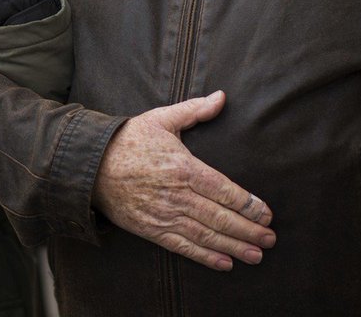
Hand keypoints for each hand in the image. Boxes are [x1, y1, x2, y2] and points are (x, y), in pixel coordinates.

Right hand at [92, 91, 274, 270]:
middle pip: (220, 217)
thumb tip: (222, 97)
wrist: (91, 165)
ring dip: (234, 247)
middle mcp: (177, 195)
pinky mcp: (151, 229)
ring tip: (256, 254)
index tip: (267, 214)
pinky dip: (205, 257)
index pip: (225, 190)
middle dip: (248, 230)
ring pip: (206, 235)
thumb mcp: (162, 118)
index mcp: (184, 167)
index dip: (249, 205)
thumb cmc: (129, 140)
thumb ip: (195, 110)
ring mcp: (164, 215)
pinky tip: (224, 263)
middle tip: (270, 239)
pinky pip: (183, 247)